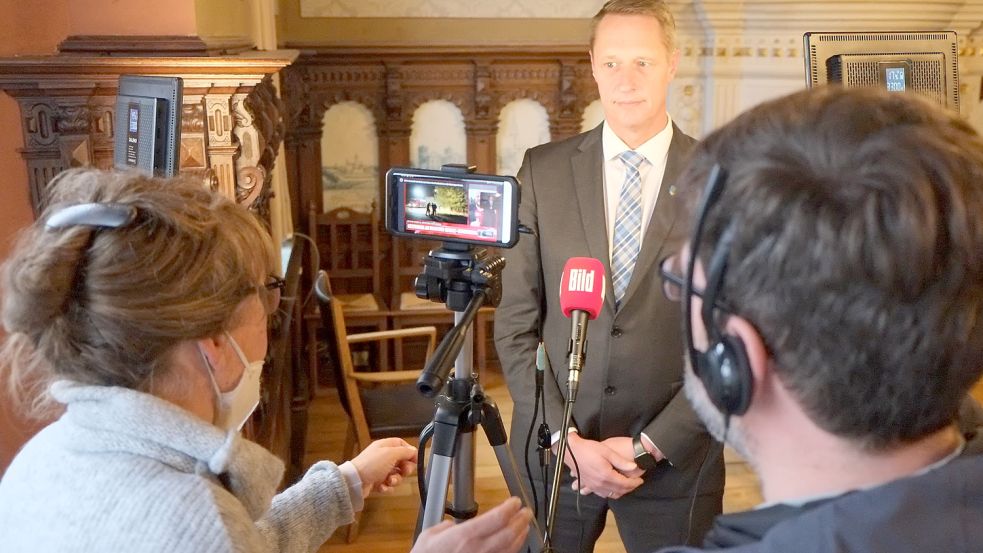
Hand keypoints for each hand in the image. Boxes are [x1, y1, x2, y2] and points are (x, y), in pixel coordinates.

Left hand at [350, 437, 416, 496]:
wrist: (354, 481)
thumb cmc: (372, 464)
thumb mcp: (390, 454)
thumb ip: (405, 452)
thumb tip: (414, 451)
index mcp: (386, 446)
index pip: (403, 445)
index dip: (410, 453)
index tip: (415, 461)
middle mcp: (383, 456)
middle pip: (402, 461)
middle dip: (405, 469)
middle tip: (403, 472)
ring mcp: (380, 470)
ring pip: (397, 475)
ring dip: (396, 480)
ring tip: (389, 481)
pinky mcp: (377, 481)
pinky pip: (389, 484)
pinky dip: (387, 487)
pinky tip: (381, 487)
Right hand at [410, 497, 531, 552]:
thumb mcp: (429, 536)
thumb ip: (444, 526)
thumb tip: (451, 525)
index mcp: (465, 535)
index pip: (497, 518)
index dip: (510, 507)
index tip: (515, 501)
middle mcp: (479, 549)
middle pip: (510, 532)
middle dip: (521, 520)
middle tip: (526, 512)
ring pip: (511, 548)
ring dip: (521, 535)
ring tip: (524, 526)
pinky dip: (513, 550)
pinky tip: (514, 545)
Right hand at [564, 433, 642, 498]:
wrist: (570, 451)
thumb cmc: (589, 449)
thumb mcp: (607, 451)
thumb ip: (621, 461)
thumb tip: (634, 467)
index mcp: (606, 476)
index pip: (625, 484)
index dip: (635, 483)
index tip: (641, 480)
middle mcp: (600, 484)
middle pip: (619, 491)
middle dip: (629, 488)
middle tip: (635, 483)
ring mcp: (593, 486)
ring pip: (610, 495)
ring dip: (620, 492)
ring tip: (625, 486)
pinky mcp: (588, 485)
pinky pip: (601, 494)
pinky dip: (609, 494)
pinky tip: (610, 490)